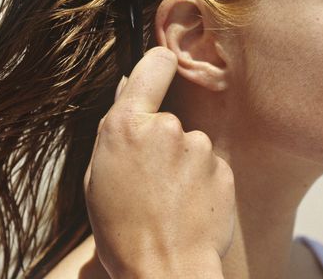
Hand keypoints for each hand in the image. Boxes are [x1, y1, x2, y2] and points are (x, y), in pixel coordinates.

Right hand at [83, 47, 234, 277]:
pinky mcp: (223, 168)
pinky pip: (209, 164)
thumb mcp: (99, 176)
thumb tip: (129, 87)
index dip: (159, 64)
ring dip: (182, 162)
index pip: (154, 65)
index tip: (163, 64)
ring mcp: (200, 147)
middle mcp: (168, 127)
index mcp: (128, 125)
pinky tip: (189, 205)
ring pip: (190, 144)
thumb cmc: (122, 229)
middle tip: (150, 179)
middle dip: (161, 140)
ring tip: (169, 198)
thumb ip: (117, 127)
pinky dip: (201, 179)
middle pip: (168, 118)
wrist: (166, 269)